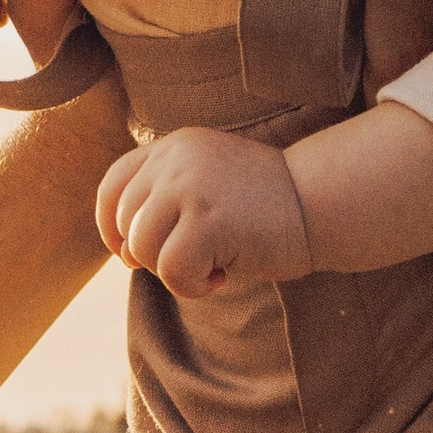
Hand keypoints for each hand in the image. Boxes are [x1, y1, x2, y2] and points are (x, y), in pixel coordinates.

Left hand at [96, 127, 310, 297]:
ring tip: (210, 269)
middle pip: (127, 222)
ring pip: (143, 248)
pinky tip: (220, 278)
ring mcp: (190, 186)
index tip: (128, 253)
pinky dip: (190, 286)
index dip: (110, 226)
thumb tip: (123, 249)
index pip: (113, 184)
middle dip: (151, 256)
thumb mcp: (209, 182)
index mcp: (174, 146)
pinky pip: (170, 270)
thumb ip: (168, 197)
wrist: (323, 203)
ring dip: (173, 273)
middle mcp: (176, 159)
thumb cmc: (268, 206)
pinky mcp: (207, 220)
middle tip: (196, 261)